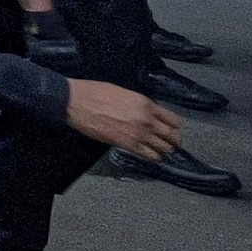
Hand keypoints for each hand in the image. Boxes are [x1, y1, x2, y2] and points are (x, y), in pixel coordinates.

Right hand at [65, 79, 180, 158]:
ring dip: (164, 150)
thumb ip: (138, 105)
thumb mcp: (123, 93)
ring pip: (163, 147)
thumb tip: (144, 113)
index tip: (173, 130)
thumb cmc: (95, 93)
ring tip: (163, 152)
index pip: (172, 119)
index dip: (174, 126)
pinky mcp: (126, 144)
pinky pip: (149, 155)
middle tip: (172, 143)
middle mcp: (146, 119)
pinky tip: (153, 157)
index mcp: (146, 104)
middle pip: (171, 135)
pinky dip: (153, 157)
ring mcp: (138, 133)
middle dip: (173, 140)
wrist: (77, 102)